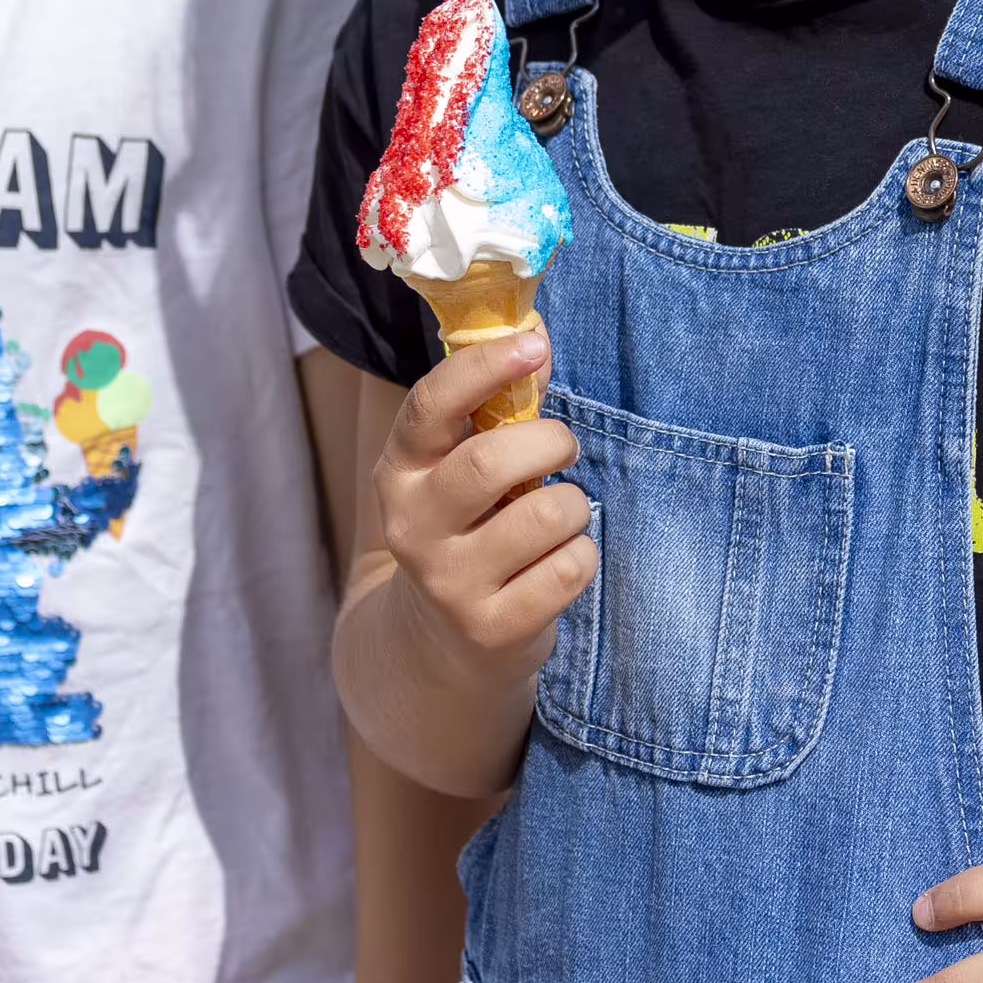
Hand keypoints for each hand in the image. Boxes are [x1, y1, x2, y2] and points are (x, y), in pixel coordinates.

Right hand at [373, 327, 593, 680]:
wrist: (441, 643)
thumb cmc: (466, 527)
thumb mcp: (460, 466)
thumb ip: (497, 408)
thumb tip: (537, 340)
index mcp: (400, 471)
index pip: (431, 404)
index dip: (483, 366)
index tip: (532, 347)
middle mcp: (412, 525)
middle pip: (488, 462)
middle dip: (549, 442)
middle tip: (563, 448)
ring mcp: (449, 582)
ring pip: (544, 516)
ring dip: (572, 504)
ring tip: (561, 513)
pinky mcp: (492, 628)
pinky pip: (568, 568)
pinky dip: (582, 554)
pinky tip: (560, 560)